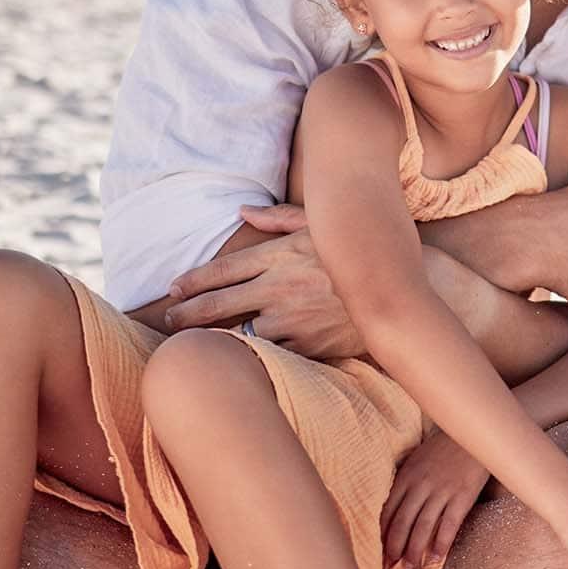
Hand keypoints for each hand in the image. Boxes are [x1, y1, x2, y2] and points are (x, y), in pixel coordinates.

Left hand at [162, 205, 361, 357]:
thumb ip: (279, 218)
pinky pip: (272, 353)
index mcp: (280, 255)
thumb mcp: (321, 226)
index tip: (174, 289)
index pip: (223, 269)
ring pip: (239, 333)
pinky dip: (256, 355)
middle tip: (169, 320)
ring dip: (216, 339)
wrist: (398, 293)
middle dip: (186, 314)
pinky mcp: (308, 345)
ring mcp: (293, 318)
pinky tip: (240, 359)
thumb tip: (242, 209)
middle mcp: (281, 287)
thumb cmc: (358, 255)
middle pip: (217, 304)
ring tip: (198, 344)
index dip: (192, 281)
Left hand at [381, 432, 488, 568]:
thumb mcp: (417, 460)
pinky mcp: (462, 496)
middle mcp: (421, 485)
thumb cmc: (443, 448)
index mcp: (406, 476)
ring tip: (411, 566)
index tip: (382, 549)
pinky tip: (436, 556)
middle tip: (393, 565)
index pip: (388, 511)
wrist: (472, 434)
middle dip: (396, 547)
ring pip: (423, 526)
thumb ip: (405, 482)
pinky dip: (441, 543)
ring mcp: (442, 491)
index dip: (383, 533)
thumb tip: (393, 508)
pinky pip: (449, 524)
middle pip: (403, 522)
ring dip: (415, 550)